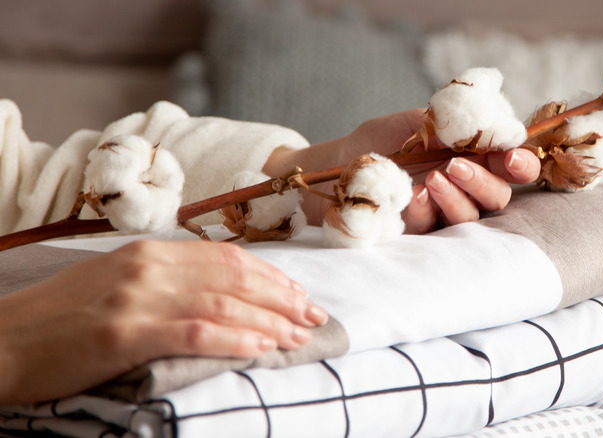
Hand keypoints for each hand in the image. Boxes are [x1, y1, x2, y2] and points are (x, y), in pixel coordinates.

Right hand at [0, 240, 327, 403]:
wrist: (1, 341)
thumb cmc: (60, 320)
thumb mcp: (116, 284)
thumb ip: (165, 282)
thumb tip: (219, 296)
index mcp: (149, 252)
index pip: (227, 258)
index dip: (270, 276)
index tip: (299, 294)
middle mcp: (149, 267)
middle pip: (235, 278)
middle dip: (282, 298)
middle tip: (314, 316)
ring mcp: (137, 297)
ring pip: (224, 304)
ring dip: (270, 321)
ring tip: (300, 336)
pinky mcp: (125, 332)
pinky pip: (197, 332)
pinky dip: (236, 340)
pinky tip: (263, 348)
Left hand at [266, 109, 539, 233]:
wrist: (333, 167)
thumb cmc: (376, 142)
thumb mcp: (411, 122)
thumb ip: (449, 122)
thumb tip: (489, 120)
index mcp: (471, 157)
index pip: (511, 165)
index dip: (520, 163)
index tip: (512, 157)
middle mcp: (464, 189)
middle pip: (499, 197)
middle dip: (485, 182)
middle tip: (457, 166)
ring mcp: (443, 214)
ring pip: (471, 218)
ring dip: (457, 198)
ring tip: (433, 179)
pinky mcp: (420, 234)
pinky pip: (433, 229)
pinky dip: (426, 211)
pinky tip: (412, 196)